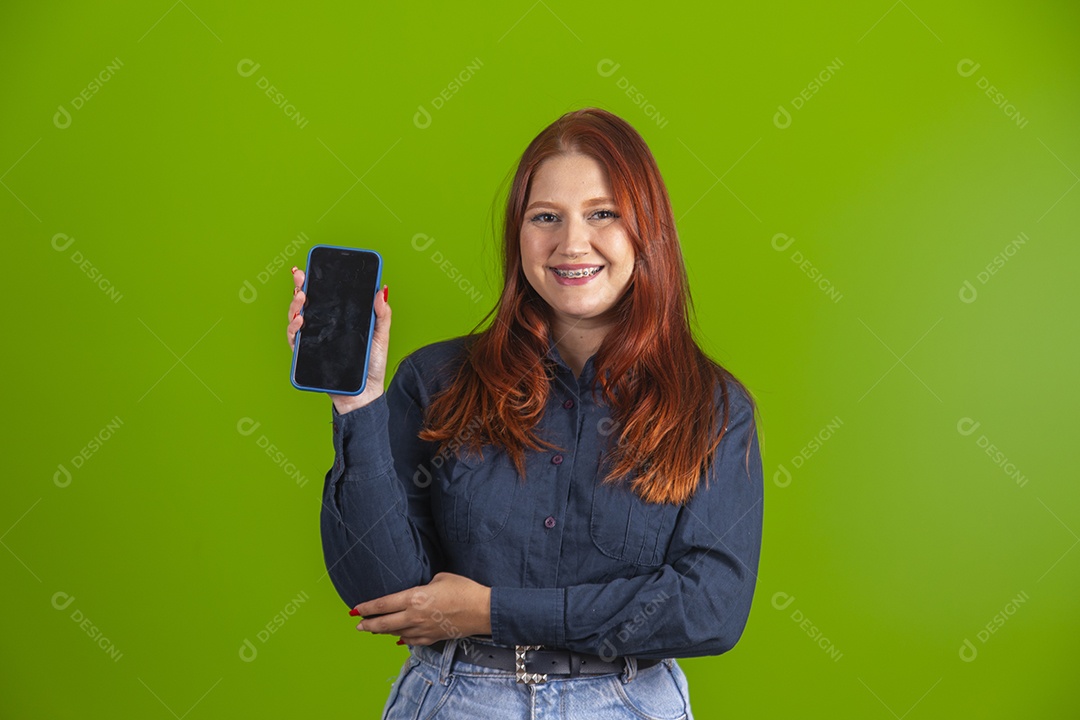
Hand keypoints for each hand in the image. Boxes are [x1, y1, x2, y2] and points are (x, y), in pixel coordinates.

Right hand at [287, 267, 391, 414]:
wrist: (364, 394)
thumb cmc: (372, 366)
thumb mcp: (381, 337)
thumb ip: (382, 315)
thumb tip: (381, 290)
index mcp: (339, 320)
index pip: (324, 297)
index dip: (315, 282)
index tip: (310, 269)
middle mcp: (323, 328)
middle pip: (307, 304)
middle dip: (300, 287)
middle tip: (301, 276)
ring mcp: (314, 341)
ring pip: (296, 319)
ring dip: (295, 306)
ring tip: (301, 298)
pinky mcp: (307, 356)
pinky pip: (295, 341)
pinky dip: (294, 330)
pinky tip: (300, 321)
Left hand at [351, 572, 491, 646]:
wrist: (483, 610)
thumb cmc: (464, 589)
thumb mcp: (440, 578)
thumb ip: (422, 586)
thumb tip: (417, 592)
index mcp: (414, 598)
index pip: (383, 604)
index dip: (366, 608)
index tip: (355, 609)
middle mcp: (414, 616)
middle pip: (383, 623)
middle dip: (368, 624)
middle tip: (358, 625)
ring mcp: (423, 629)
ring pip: (395, 633)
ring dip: (382, 631)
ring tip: (373, 630)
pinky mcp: (432, 638)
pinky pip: (410, 641)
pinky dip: (401, 639)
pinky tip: (397, 638)